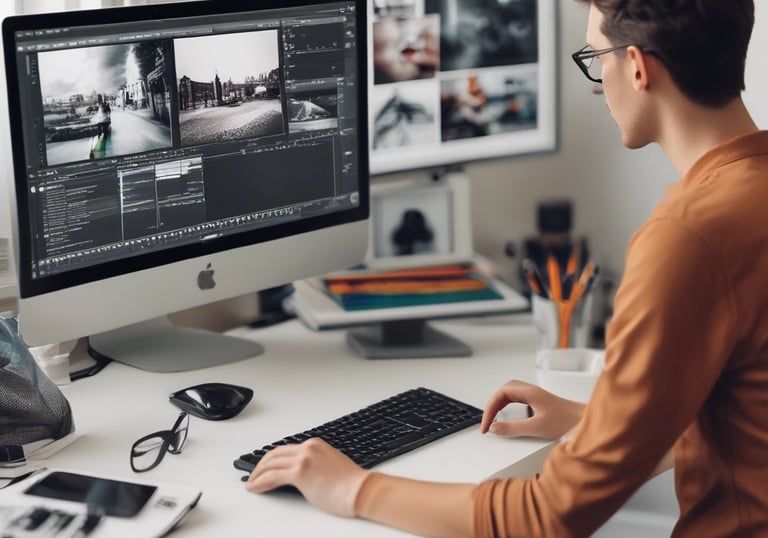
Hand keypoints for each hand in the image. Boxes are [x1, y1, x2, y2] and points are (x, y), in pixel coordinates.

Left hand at [244, 438, 369, 517]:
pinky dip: (260, 482)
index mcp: (315, 445)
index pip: (286, 450)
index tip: (265, 467)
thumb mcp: (331, 465)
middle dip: (260, 465)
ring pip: (271, 464)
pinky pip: (272, 476)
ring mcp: (303, 459)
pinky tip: (255, 487)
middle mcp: (308, 448)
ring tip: (251, 483)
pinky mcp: (300, 473)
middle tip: (253, 475)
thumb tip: (304, 475)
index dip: (272, 459)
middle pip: (274, 454)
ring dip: (257, 474)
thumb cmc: (351, 483)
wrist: (360, 490)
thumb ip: (315, 464)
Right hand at [480, 380, 584, 439]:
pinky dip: (507, 407)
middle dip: (492, 405)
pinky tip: (508, 416)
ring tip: (493, 419)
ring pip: (509, 394)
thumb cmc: (569, 421)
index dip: (490, 409)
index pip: (501, 394)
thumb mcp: (537, 427)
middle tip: (487, 422)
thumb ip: (513, 428)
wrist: (588, 421)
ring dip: (499, 405)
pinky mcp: (539, 402)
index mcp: (529, 392)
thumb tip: (495, 428)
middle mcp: (531, 391)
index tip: (487, 424)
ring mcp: (535, 396)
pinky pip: (516, 400)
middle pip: (503, 391)